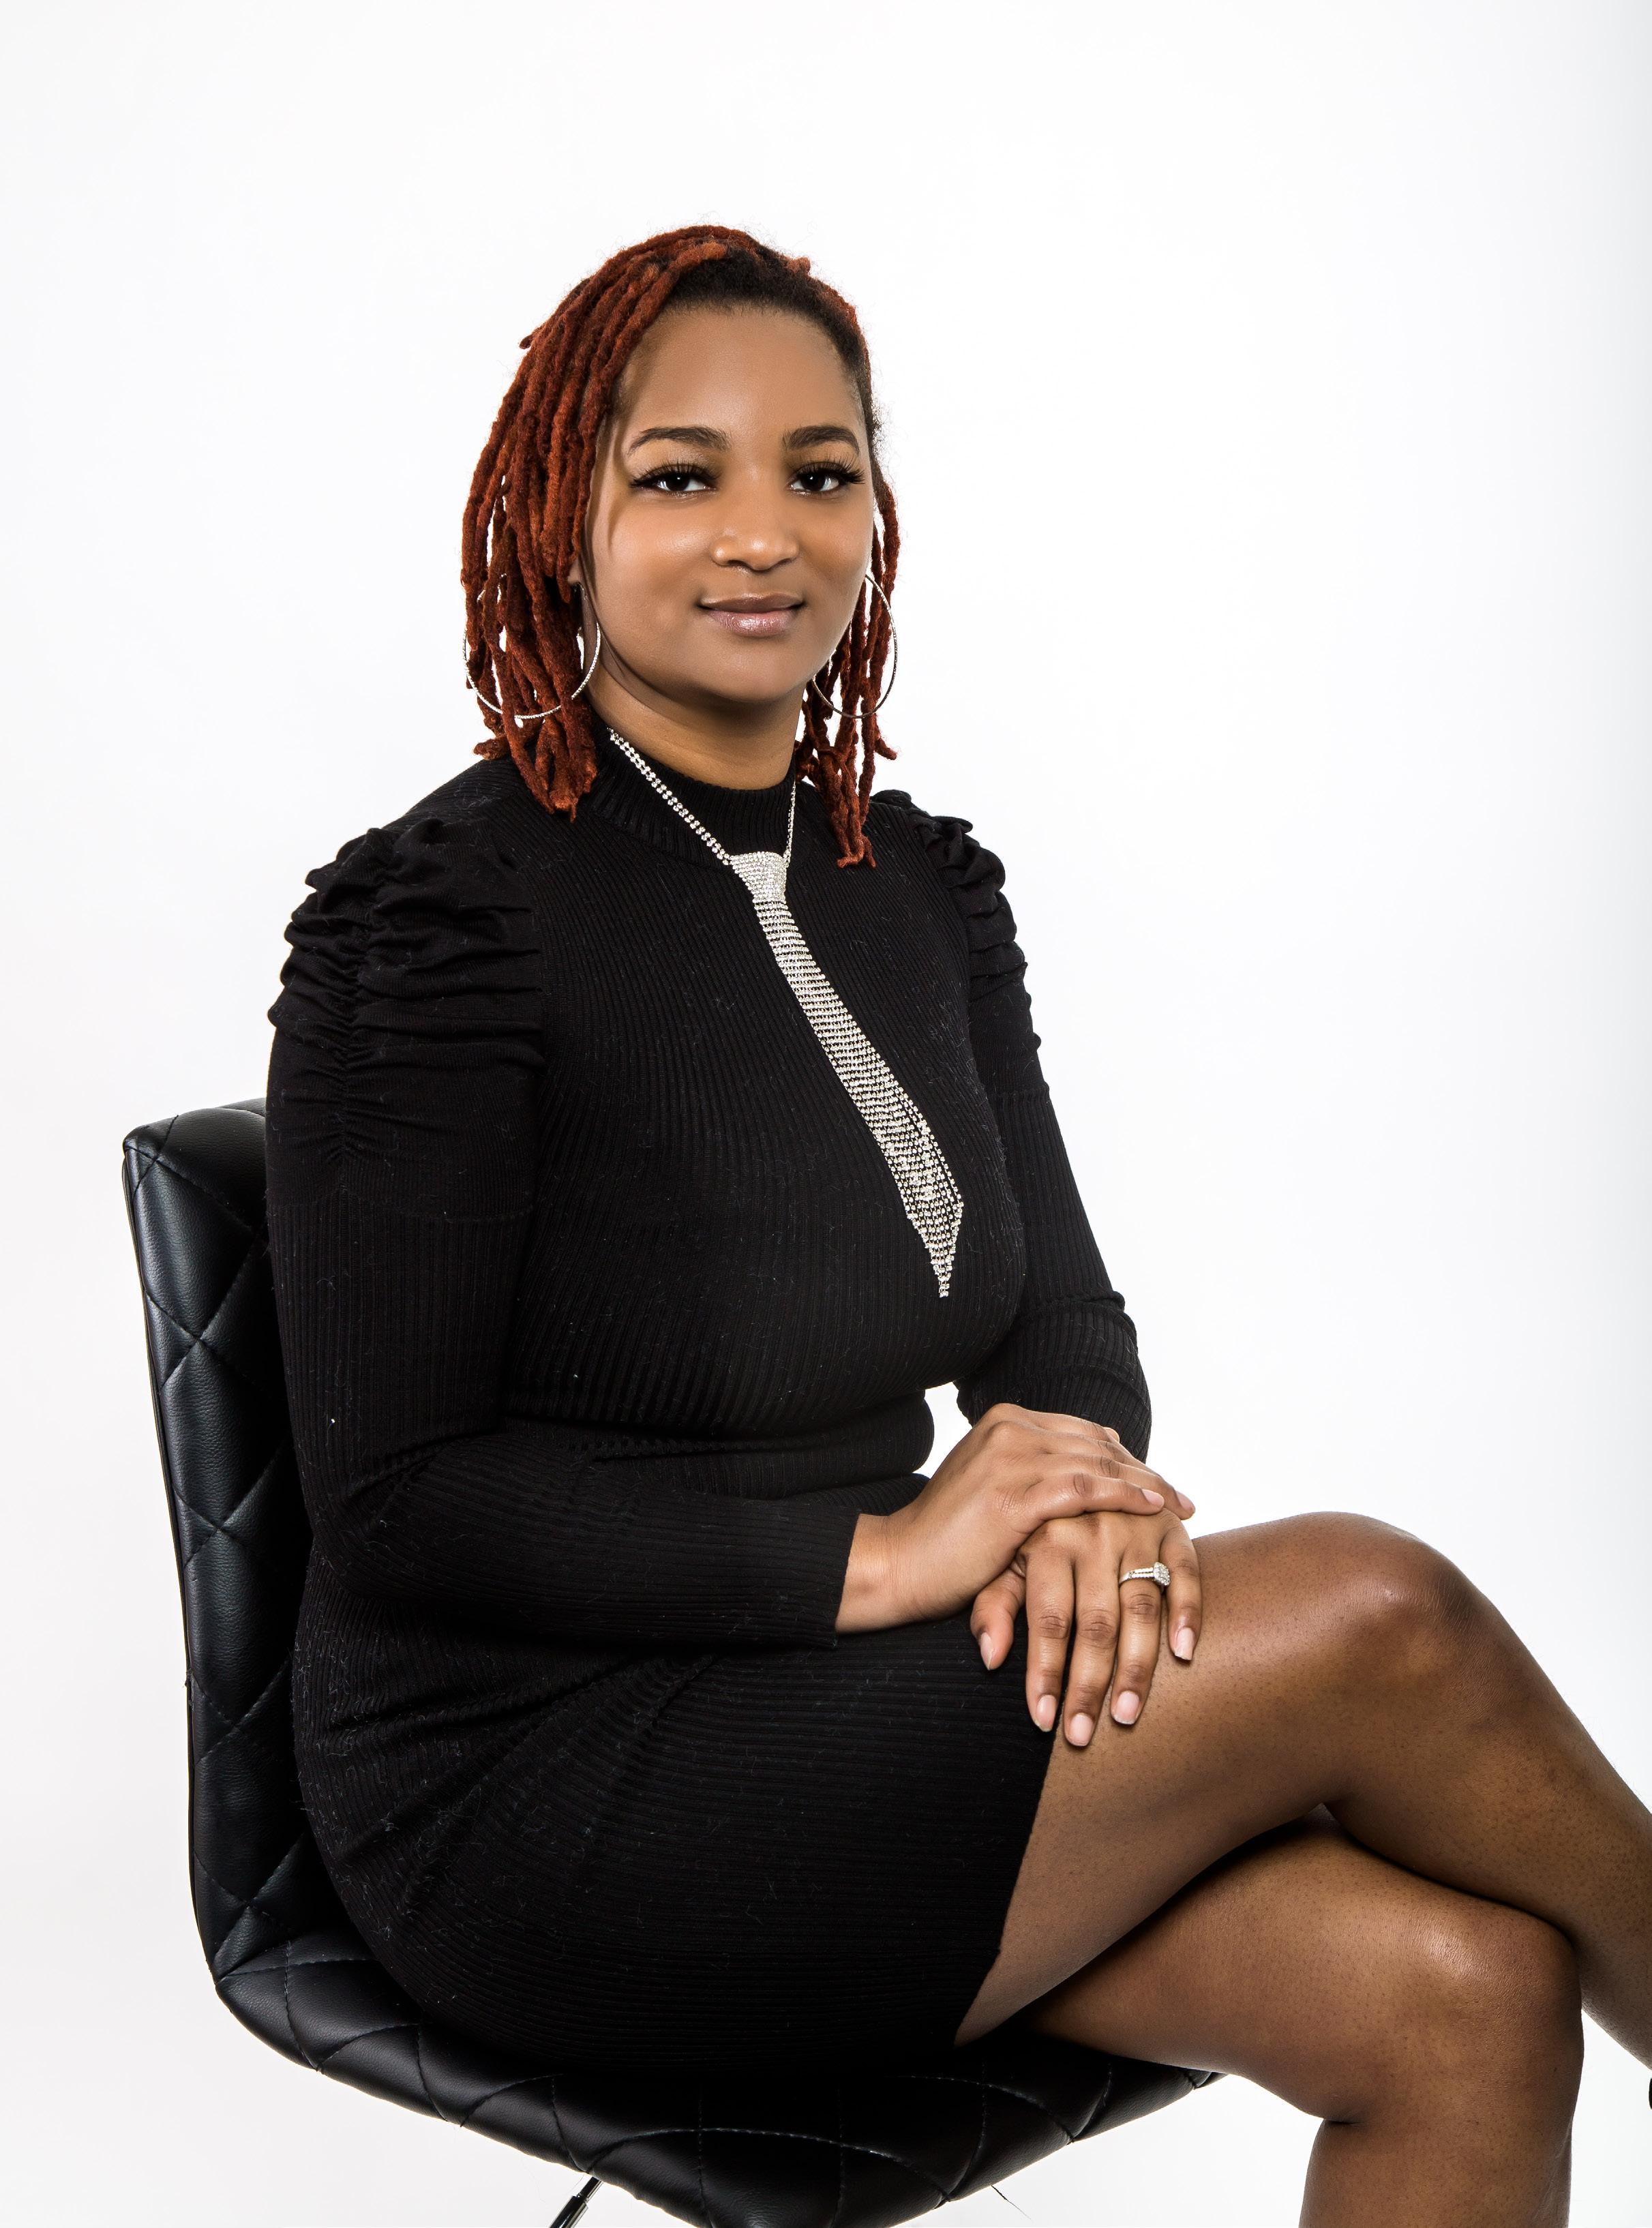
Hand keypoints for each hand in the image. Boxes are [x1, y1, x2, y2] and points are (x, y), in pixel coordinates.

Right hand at [851, 1403, 1194, 1634]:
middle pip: (1097, 1444)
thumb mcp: (992, 1491)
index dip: (1125, 1458)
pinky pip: (1087, 1489)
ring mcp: (1011, 1456)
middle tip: (1181, 1499)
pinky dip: (1126, 1497)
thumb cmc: (946, 1541)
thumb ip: (1033, 1473)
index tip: (1157, 1483)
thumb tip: (1087, 1471)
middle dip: (1143, 1472)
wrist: (899, 1563)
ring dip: (1146, 1485)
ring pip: (1099, 1462)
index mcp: (1003, 1420)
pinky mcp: (1015, 1493)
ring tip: (1179, 1507)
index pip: (1082, 1432)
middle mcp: (1009, 1427)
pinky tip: (1154, 1510)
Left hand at [971, 1433, 1200, 1744]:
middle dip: (1088, 1685)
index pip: (1049, 1619)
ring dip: (1137, 1667)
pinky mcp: (1171, 1528)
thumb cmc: (1030, 1533)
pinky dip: (1189, 1613)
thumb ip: (995, 1606)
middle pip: (1095, 1622)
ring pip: (1141, 1607)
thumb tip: (990, 1657)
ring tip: (1126, 1716)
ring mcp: (1136, 1529)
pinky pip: (1187, 1573)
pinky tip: (1184, 1655)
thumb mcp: (1004, 1562)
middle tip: (1082, 1735)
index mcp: (1047, 1538)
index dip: (1046, 1673)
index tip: (1044, 1721)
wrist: (1073, 1472)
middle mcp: (1093, 1532)